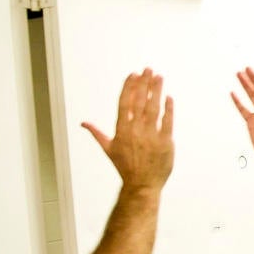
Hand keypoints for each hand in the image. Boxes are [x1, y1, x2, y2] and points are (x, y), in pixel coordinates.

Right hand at [82, 68, 174, 191]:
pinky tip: (169, 97)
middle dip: (144, 83)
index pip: (125, 103)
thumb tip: (83, 123)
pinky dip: (169, 108)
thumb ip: (97, 133)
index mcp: (122, 130)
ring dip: (156, 90)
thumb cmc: (125, 167)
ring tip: (159, 76)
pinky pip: (168, 121)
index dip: (129, 87)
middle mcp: (136, 131)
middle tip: (148, 69)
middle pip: (140, 102)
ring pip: (154, 108)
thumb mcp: (108, 149)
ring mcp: (151, 136)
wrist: (142, 185)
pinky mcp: (166, 142)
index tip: (133, 74)